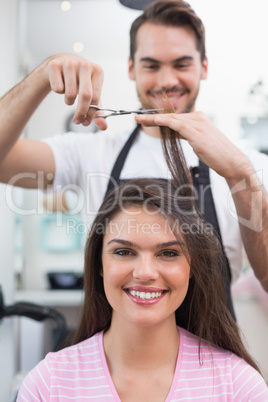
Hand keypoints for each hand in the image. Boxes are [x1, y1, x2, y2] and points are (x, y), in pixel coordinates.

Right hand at [43, 53, 106, 129]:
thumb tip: (104, 127)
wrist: (60, 64)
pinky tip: (60, 84)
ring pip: (70, 94)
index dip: (91, 113)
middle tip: (77, 121)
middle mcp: (85, 65)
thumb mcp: (90, 94)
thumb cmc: (78, 81)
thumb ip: (97, 111)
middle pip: (85, 95)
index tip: (86, 122)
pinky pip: (57, 88)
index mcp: (97, 71)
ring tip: (69, 96)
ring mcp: (69, 63)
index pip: (96, 97)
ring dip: (69, 101)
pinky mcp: (54, 65)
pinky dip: (58, 91)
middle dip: (81, 113)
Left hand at [136, 111, 253, 180]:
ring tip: (139, 119)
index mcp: (198, 118)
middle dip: (152, 117)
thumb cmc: (215, 154)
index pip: (174, 117)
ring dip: (154, 119)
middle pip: (170, 116)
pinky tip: (155, 121)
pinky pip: (178, 124)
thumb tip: (171, 132)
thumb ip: (185, 134)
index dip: (157, 117)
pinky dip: (165, 121)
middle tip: (136, 117)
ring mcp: (198, 124)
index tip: (144, 118)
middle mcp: (198, 118)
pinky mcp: (197, 133)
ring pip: (172, 119)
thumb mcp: (197, 141)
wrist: (231, 162)